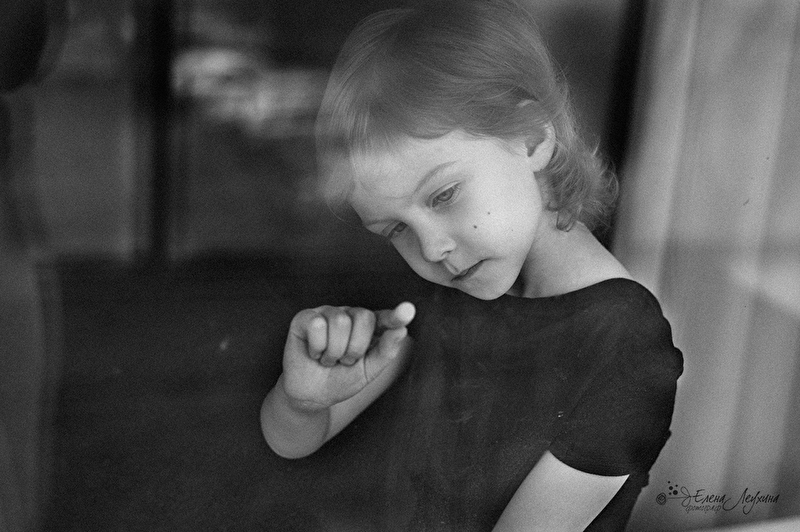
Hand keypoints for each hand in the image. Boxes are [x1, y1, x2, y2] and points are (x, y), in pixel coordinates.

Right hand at [281, 302, 415, 410]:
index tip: (407, 311)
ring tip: (329, 359)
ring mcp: (327, 313)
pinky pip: (317, 324)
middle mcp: (349, 315)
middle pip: (363, 316)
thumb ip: (385, 351)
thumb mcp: (368, 371)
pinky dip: (317, 347)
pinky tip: (314, 353)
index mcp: (369, 327)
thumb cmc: (341, 380)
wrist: (311, 396)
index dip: (396, 315)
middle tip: (345, 361)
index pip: (385, 317)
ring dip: (335, 351)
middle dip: (355, 348)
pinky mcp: (305, 317)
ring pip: (340, 321)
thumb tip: (401, 330)